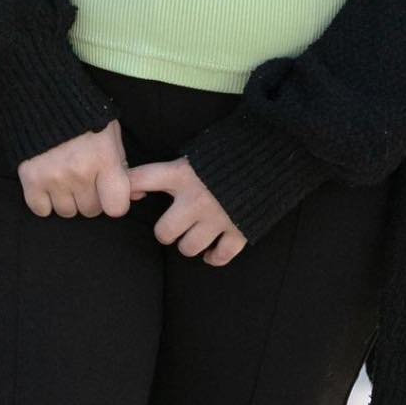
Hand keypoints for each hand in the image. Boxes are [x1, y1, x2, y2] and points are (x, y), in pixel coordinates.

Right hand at [18, 116, 131, 219]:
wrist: (43, 94)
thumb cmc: (84, 114)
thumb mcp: (111, 133)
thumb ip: (121, 165)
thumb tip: (135, 196)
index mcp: (104, 159)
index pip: (116, 208)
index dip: (114, 202)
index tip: (109, 191)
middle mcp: (79, 173)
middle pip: (91, 211)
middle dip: (91, 198)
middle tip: (85, 178)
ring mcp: (53, 177)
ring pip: (67, 212)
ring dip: (68, 199)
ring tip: (66, 178)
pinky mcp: (30, 179)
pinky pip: (41, 210)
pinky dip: (44, 201)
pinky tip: (48, 184)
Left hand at [124, 156, 248, 265]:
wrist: (277, 150)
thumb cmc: (235, 147)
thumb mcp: (200, 149)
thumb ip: (176, 167)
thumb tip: (142, 182)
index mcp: (183, 173)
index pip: (142, 179)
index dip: (128, 187)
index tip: (127, 196)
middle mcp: (196, 199)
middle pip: (163, 233)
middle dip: (167, 231)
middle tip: (174, 225)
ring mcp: (217, 218)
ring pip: (188, 248)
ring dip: (189, 244)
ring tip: (194, 235)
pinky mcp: (239, 231)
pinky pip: (220, 256)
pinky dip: (214, 257)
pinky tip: (212, 251)